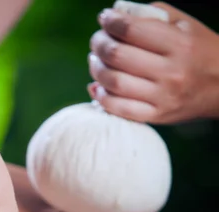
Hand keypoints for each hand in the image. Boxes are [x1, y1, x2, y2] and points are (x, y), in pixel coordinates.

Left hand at [88, 3, 218, 122]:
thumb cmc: (198, 49)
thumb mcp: (183, 24)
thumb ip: (149, 15)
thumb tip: (115, 14)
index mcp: (178, 44)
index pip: (131, 30)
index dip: (110, 22)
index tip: (104, 19)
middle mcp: (170, 72)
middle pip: (118, 56)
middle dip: (99, 44)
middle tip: (97, 41)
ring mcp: (162, 97)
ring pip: (114, 83)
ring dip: (96, 69)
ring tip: (95, 60)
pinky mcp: (156, 116)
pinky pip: (119, 109)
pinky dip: (101, 98)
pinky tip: (97, 87)